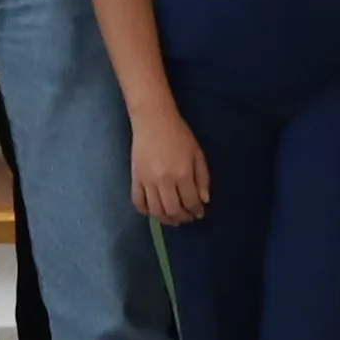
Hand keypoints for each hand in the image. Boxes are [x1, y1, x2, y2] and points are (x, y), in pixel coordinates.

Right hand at [128, 101, 211, 223]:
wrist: (153, 120)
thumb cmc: (179, 134)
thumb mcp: (198, 154)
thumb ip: (203, 178)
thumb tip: (204, 200)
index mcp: (182, 174)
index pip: (190, 202)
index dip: (196, 210)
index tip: (199, 213)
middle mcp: (164, 181)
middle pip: (173, 210)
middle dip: (183, 217)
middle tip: (188, 217)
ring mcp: (147, 181)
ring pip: (156, 210)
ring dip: (166, 219)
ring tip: (173, 219)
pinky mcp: (135, 179)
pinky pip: (138, 202)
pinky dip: (145, 211)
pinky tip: (153, 212)